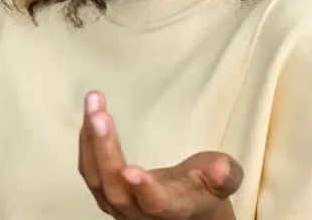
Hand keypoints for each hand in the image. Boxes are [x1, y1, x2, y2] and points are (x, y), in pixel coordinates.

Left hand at [78, 91, 242, 219]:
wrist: (187, 206)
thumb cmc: (205, 190)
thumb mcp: (224, 182)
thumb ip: (224, 176)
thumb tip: (221, 168)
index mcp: (172, 209)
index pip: (156, 203)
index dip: (144, 189)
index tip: (131, 170)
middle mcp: (139, 214)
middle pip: (115, 190)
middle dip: (104, 152)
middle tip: (100, 116)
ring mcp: (118, 205)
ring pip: (96, 178)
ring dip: (91, 140)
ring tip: (94, 103)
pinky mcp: (106, 192)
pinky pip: (90, 169)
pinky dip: (87, 140)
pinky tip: (91, 113)